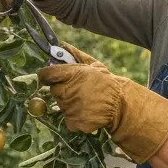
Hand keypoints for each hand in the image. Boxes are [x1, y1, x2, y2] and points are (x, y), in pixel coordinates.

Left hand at [38, 42, 167, 162]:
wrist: (120, 105)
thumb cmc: (106, 83)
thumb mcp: (94, 65)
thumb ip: (76, 55)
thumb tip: (62, 45)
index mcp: (72, 74)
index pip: (46, 74)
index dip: (47, 75)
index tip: (50, 77)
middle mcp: (68, 91)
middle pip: (54, 90)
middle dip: (63, 89)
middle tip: (78, 90)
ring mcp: (70, 108)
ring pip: (61, 105)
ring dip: (70, 104)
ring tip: (86, 101)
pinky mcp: (73, 122)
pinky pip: (68, 119)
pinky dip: (75, 117)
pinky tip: (86, 112)